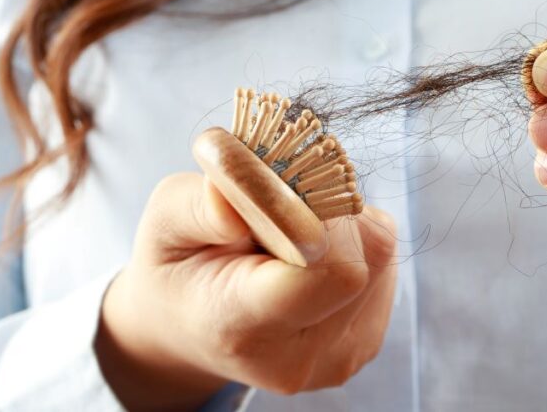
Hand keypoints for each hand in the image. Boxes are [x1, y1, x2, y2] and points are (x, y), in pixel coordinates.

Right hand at [95, 172, 396, 409]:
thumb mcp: (164, 221)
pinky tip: (310, 254)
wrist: (189, 327)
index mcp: (242, 327)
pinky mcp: (365, 343)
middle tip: (282, 203)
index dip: (320, 218)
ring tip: (289, 232)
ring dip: (342, 223)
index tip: (285, 189)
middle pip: (361, 258)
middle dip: (328, 211)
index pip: (327, 272)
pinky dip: (353, 243)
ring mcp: (338, 357)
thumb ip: (201, 204)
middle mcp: (299, 356)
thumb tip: (251, 188)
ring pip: (378, 252)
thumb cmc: (178, 266)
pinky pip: (383, 265)